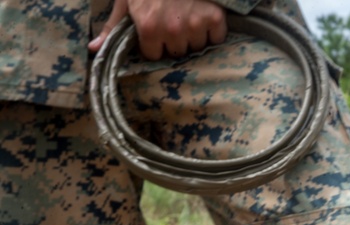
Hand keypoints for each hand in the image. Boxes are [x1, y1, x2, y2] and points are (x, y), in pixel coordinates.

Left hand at [89, 0, 227, 60]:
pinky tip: (204, 16)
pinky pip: (216, 38)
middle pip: (176, 52)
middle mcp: (173, 30)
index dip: (153, 43)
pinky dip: (213, 30)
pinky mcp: (215, 18)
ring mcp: (196, 25)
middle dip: (174, 40)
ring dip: (193, 35)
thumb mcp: (125, 0)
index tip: (155, 30)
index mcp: (149, 28)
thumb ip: (112, 26)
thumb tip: (94, 49)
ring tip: (188, 16)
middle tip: (173, 19)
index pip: (154, 55)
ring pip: (196, 46)